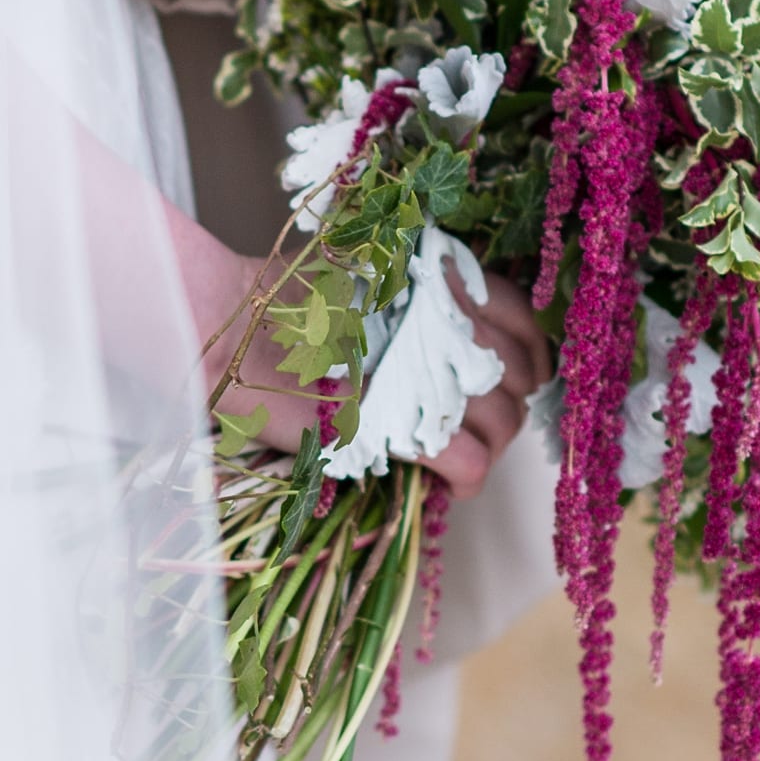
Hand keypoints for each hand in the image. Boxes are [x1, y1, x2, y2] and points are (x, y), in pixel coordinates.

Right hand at [171, 219, 551, 501]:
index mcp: (437, 275)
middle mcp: (442, 316)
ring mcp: (424, 370)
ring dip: (488, 446)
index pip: (522, 316)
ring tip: (459, 454)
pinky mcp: (400, 422)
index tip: (519, 378)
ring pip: (500, 421)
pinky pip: (467, 460)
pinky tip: (451, 484)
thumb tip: (464, 349)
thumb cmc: (283, 309)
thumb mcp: (363, 285)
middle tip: (476, 425)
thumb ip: (418, 305)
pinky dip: (467, 479)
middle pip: (515, 374)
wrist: (226, 328)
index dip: (534, 354)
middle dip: (506, 408)